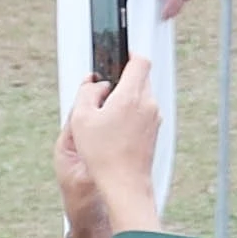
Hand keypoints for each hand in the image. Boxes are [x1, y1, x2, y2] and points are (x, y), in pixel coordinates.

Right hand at [58, 61, 164, 237]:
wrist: (125, 183)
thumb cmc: (103, 154)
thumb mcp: (81, 118)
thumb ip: (86, 92)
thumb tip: (96, 84)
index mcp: (132, 95)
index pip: (140, 61)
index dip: (129, 55)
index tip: (117, 57)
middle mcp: (148, 103)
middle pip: (139, 78)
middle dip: (121, 81)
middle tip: (101, 96)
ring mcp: (154, 117)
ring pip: (141, 96)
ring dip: (125, 99)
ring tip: (104, 118)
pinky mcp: (154, 130)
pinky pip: (143, 112)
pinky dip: (130, 114)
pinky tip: (113, 130)